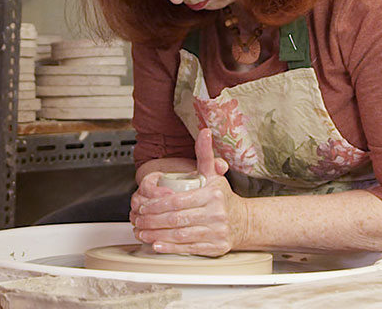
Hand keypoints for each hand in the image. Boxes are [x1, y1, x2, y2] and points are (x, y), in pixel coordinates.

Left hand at [129, 128, 245, 255]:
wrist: (243, 221)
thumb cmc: (223, 198)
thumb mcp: (214, 175)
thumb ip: (205, 154)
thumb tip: (204, 132)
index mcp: (212, 195)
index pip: (177, 201)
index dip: (156, 205)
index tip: (143, 206)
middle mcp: (216, 214)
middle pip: (176, 219)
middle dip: (152, 220)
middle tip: (138, 220)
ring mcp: (216, 233)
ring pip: (180, 235)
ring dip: (157, 235)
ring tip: (142, 232)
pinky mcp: (215, 248)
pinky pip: (189, 249)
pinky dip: (171, 248)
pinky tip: (157, 245)